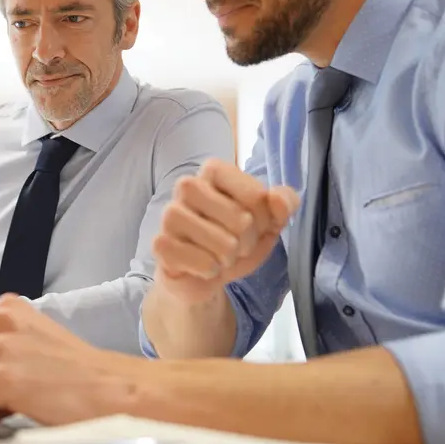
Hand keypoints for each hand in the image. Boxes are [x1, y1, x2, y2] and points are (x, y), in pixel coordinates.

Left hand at [0, 296, 142, 424]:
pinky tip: (23, 406)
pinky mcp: (2, 377)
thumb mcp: (34, 335)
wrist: (112, 389)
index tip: (8, 372)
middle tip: (12, 388)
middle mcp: (0, 321)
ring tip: (19, 396)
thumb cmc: (77, 371)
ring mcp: (0, 348)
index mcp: (6, 307)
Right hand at [152, 158, 298, 304]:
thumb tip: (278, 199)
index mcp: (214, 171)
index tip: (253, 224)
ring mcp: (169, 214)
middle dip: (247, 242)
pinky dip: (210, 271)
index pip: (257, 196)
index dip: (265, 219)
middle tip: (234, 244)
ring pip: (223, 243)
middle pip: (242, 219)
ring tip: (218, 256)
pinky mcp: (160, 243)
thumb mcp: (268, 221)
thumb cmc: (235, 239)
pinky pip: (202, 262)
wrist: (205, 273)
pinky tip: (202, 267)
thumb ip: (284, 203)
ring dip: (228, 258)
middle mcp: (187, 186)